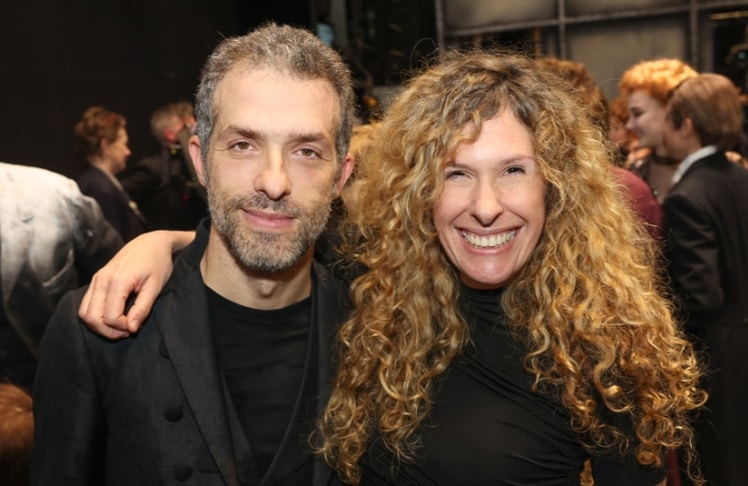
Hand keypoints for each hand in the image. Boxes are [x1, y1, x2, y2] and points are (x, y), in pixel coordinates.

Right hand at [78, 230, 194, 338]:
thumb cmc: (157, 263)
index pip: (110, 317)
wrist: (151, 243)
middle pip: (92, 318)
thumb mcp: (155, 287)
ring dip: (100, 326)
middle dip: (108, 331)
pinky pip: (85, 305)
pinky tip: (113, 317)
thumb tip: (131, 329)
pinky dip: (95, 316)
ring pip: (84, 314)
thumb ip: (142, 308)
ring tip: (121, 326)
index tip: (136, 326)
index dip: (123, 328)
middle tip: (128, 331)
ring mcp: (96, 279)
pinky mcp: (96, 280)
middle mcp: (101, 280)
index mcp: (117, 281)